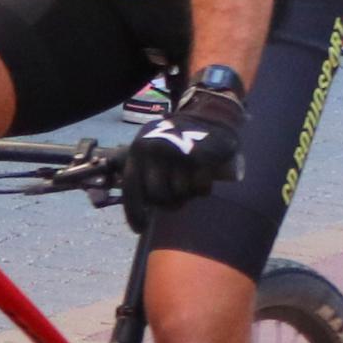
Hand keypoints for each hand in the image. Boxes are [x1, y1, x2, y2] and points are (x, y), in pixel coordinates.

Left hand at [122, 73, 247, 227]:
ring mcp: (177, 153)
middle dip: (169, 203)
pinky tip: (205, 179)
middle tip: (178, 199)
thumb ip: (143, 170)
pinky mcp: (200, 157)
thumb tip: (142, 207)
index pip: (131, 189)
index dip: (134, 213)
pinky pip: (200, 188)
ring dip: (188, 194)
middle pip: (158, 197)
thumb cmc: (179, 137)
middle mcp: (154, 150)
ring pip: (180, 194)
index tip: (140, 229)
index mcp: (139, 150)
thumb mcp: (152, 146)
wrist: (210, 113)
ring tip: (191, 182)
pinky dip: (203, 189)